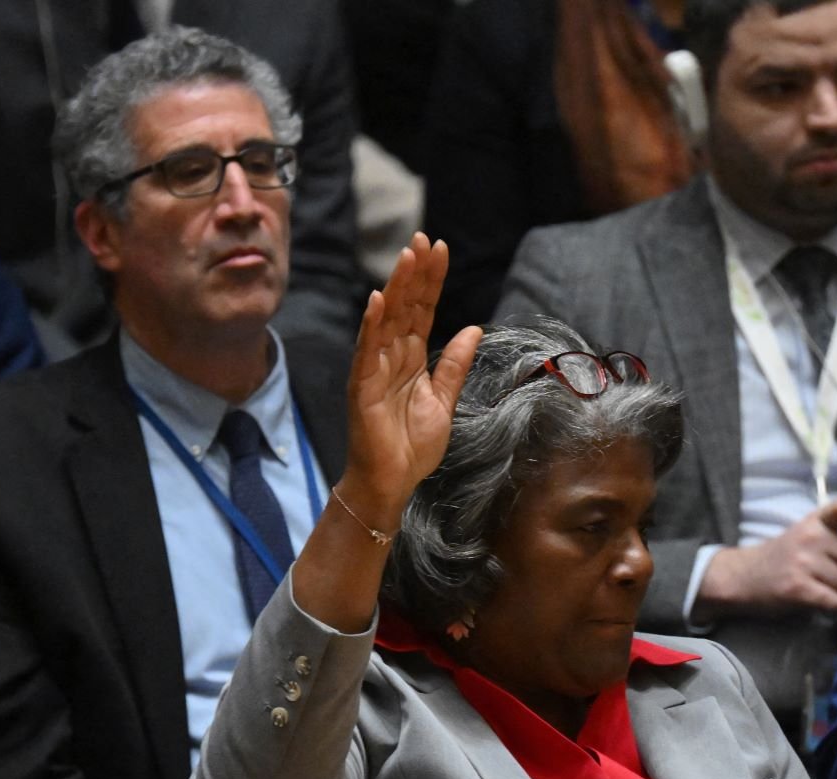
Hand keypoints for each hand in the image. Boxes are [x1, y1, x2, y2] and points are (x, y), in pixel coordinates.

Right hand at [342, 233, 483, 528]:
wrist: (392, 481)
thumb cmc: (412, 445)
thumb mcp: (444, 400)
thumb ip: (455, 364)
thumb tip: (474, 328)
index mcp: (412, 358)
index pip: (423, 310)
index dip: (432, 280)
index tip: (441, 248)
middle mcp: (391, 357)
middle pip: (406, 307)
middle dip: (415, 273)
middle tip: (424, 238)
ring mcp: (374, 369)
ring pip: (387, 320)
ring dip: (397, 287)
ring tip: (407, 257)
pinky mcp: (362, 387)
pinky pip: (366, 351)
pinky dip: (371, 326)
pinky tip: (378, 301)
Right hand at [698, 496, 836, 612]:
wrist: (742, 577)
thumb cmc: (787, 557)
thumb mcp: (810, 534)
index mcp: (816, 520)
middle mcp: (810, 536)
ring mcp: (803, 561)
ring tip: (830, 589)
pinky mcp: (797, 587)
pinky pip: (836, 601)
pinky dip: (834, 606)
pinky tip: (822, 601)